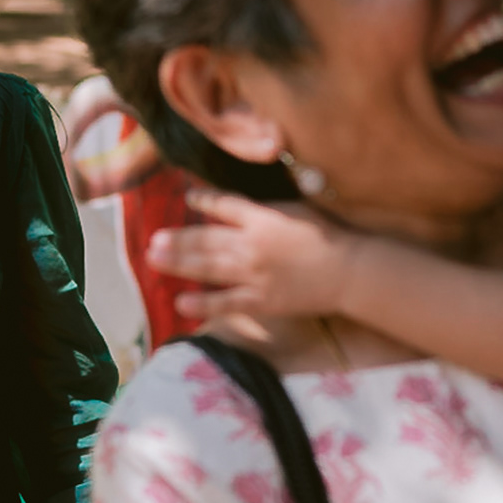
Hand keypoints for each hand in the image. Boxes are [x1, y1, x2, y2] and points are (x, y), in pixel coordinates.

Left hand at [147, 188, 361, 319]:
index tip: (188, 199)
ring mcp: (253, 275)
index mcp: (262, 218)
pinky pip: (226, 302)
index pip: (225, 205)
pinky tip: (181, 301)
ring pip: (208, 268)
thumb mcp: (297, 209)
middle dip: (178, 239)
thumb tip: (238, 204)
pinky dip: (203, 303)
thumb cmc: (329, 236)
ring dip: (179, 263)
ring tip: (154, 260)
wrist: (349, 270)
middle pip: (206, 239)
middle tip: (153, 240)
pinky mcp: (261, 300)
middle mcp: (251, 245)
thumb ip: (266, 208)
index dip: (204, 201)